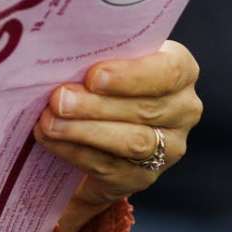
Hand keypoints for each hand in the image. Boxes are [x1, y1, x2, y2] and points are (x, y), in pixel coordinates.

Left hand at [34, 40, 202, 231]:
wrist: (97, 125)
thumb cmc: (103, 81)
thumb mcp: (106, 61)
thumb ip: (96, 58)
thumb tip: (62, 56)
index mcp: (179, 71)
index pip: (169, 71)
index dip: (131, 76)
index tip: (93, 77)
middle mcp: (183, 110)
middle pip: (145, 110)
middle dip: (95, 106)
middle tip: (58, 100)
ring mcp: (168, 148)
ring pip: (131, 142)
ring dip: (84, 131)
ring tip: (49, 122)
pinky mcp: (143, 176)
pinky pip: (111, 167)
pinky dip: (76, 152)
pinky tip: (51, 141)